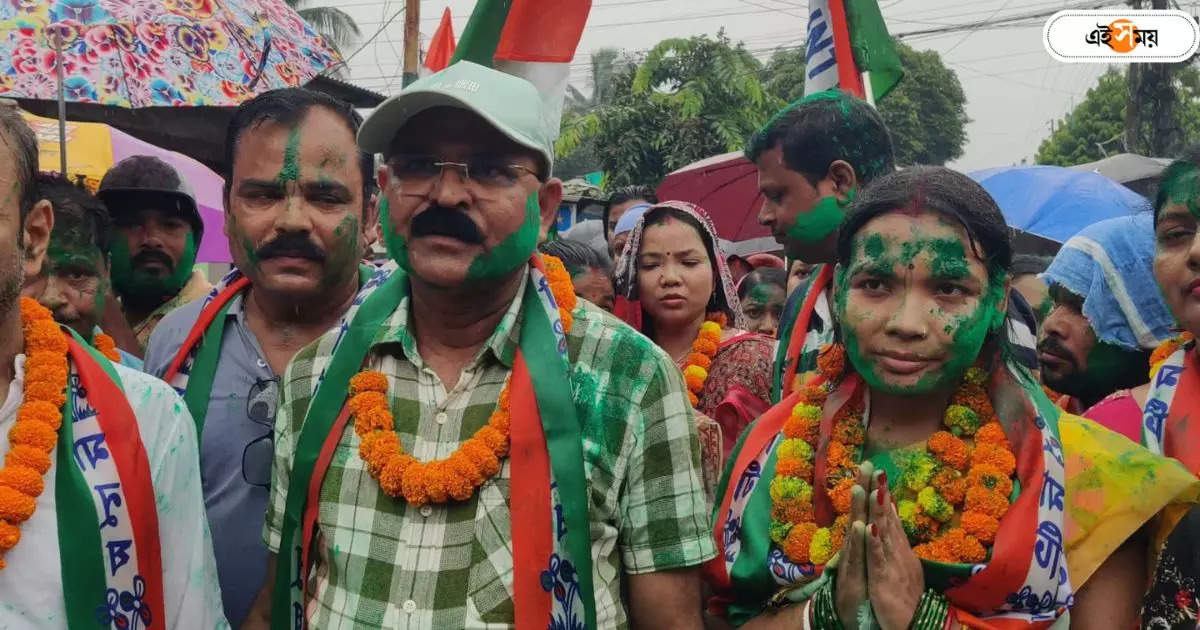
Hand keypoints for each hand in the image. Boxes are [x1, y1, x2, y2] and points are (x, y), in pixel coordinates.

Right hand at [834, 462, 872, 628]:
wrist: (851, 617)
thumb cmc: (860, 589)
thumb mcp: (866, 561)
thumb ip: (869, 539)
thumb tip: (873, 518)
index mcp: (862, 543)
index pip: (867, 511)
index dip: (870, 489)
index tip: (873, 465)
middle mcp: (855, 547)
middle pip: (859, 513)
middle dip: (862, 489)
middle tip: (865, 464)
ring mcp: (852, 561)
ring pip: (855, 531)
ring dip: (857, 509)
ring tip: (859, 486)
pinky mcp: (853, 576)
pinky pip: (856, 556)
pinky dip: (859, 541)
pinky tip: (860, 526)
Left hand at [866, 470, 924, 629]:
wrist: (912, 626)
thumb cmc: (905, 600)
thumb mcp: (902, 569)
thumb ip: (897, 547)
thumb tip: (894, 525)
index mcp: (900, 551)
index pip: (891, 518)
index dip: (884, 496)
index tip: (878, 474)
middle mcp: (899, 554)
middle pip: (888, 519)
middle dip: (881, 493)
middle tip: (875, 468)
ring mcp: (892, 565)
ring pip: (884, 533)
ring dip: (879, 510)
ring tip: (875, 487)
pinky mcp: (884, 580)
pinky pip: (877, 559)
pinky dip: (873, 542)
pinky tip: (868, 525)